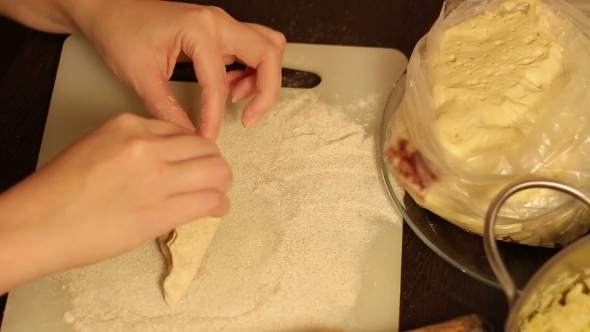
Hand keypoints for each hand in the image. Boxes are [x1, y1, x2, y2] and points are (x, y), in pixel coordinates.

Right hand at [0, 113, 230, 290]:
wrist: (38, 225)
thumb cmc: (61, 191)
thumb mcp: (98, 146)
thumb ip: (136, 146)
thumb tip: (171, 158)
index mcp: (129, 125)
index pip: (183, 131)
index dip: (193, 150)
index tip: (193, 162)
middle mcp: (146, 146)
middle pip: (207, 148)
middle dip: (214, 163)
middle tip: (212, 177)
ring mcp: (156, 178)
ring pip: (217, 172)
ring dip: (222, 184)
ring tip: (216, 193)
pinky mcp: (160, 211)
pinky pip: (210, 201)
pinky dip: (220, 205)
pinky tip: (215, 209)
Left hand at [79, 1, 285, 139]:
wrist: (109, 10)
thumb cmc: (120, 31)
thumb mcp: (140, 75)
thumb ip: (166, 108)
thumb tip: (187, 134)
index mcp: (199, 29)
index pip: (219, 82)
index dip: (215, 116)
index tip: (207, 136)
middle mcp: (217, 22)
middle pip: (268, 53)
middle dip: (267, 90)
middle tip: (249, 118)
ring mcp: (221, 24)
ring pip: (267, 47)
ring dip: (263, 78)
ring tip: (238, 101)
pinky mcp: (218, 31)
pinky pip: (252, 49)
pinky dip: (250, 71)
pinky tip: (229, 88)